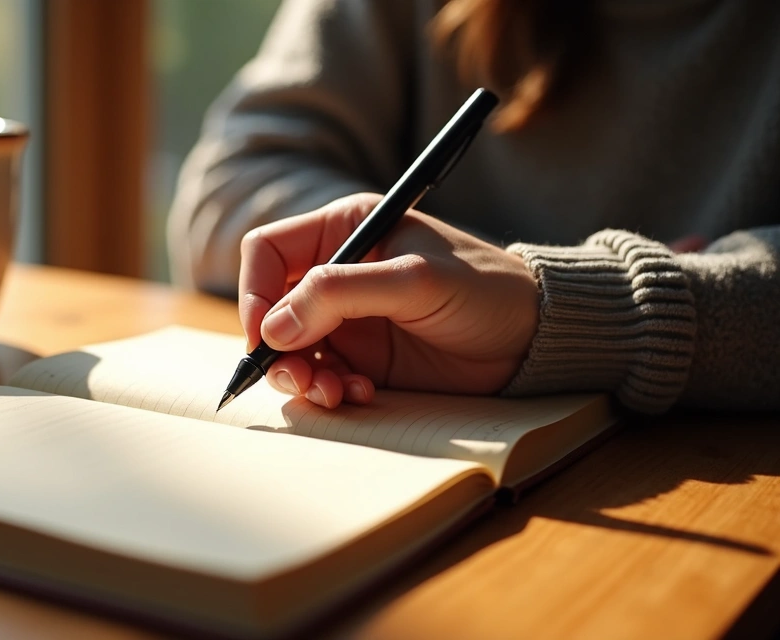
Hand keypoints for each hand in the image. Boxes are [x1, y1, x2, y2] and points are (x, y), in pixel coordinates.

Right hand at [238, 193, 540, 407]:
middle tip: (300, 377)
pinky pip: (319, 376)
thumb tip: (273, 327)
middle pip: (269, 307)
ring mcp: (346, 318)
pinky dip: (329, 391)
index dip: (255, 293)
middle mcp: (337, 272)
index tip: (265, 336)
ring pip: (289, 348)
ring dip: (301, 375)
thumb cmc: (484, 290)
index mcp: (345, 229)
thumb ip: (341, 294)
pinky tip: (360, 395)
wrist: (534, 340)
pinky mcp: (361, 358)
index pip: (268, 253)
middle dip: (276, 347)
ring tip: (333, 393)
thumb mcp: (415, 281)